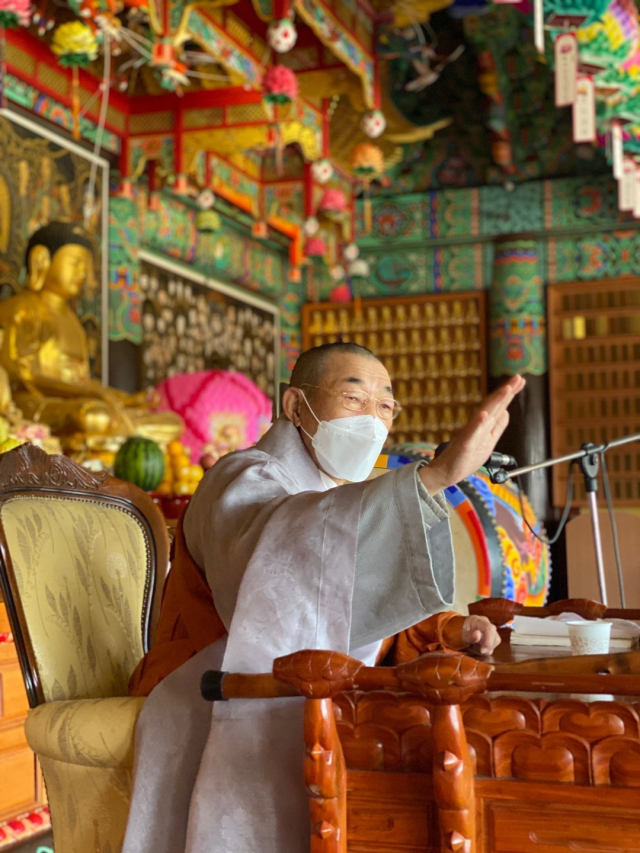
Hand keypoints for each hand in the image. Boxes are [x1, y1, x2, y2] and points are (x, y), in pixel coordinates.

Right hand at [420, 375, 524, 492]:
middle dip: (506, 392)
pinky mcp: (464, 445)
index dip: (510, 394)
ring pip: (484, 415)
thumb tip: (506, 412)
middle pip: (494, 406)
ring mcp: (470, 434)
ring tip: (506, 390)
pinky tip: (484, 415)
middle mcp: (477, 426)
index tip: (519, 380)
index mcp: (484, 426)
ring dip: (495, 402)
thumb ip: (497, 428)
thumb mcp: (488, 442)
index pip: (499, 406)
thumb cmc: (465, 459)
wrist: (446, 472)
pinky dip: (477, 423)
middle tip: (517, 377)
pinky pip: (471, 434)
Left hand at [461, 614, 500, 654]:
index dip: (488, 641)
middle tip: (478, 651)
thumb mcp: (461, 635)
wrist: (456, 631)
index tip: (482, 650)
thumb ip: (469, 635)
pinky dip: (486, 649)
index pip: (489, 629)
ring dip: (487, 648)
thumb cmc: (457, 632)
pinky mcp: (490, 636)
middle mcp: (486, 623)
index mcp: (478, 620)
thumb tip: (478, 634)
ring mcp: (489, 629)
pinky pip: (493, 644)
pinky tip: (478, 648)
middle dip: (488, 646)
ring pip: (495, 641)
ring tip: (476, 648)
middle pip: (495, 636)